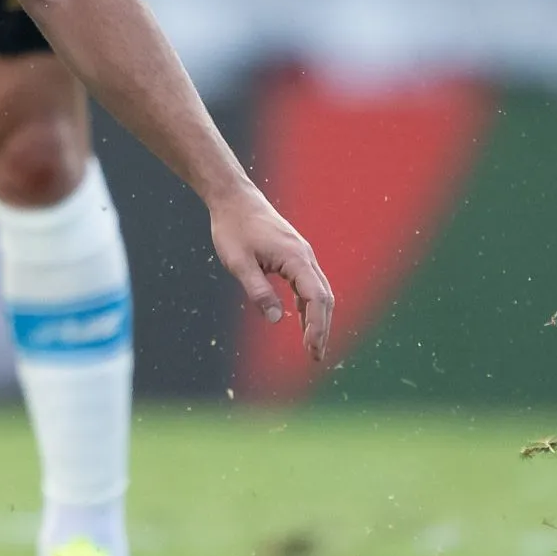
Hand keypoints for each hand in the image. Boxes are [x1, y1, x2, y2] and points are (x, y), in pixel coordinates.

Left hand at [209, 187, 333, 362]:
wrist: (233, 198)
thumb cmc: (233, 228)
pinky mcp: (294, 255)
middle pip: (324, 298)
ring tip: (312, 345)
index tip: (311, 349)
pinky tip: (302, 319)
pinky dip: (308, 304)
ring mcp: (302, 255)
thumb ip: (257, 290)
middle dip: (322, 328)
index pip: (317, 299)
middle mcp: (305, 257)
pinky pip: (308, 284)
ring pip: (319, 292)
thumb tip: (275, 319)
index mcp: (296, 258)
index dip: (317, 326)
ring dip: (317, 318)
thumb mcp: (238, 262)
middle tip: (315, 357)